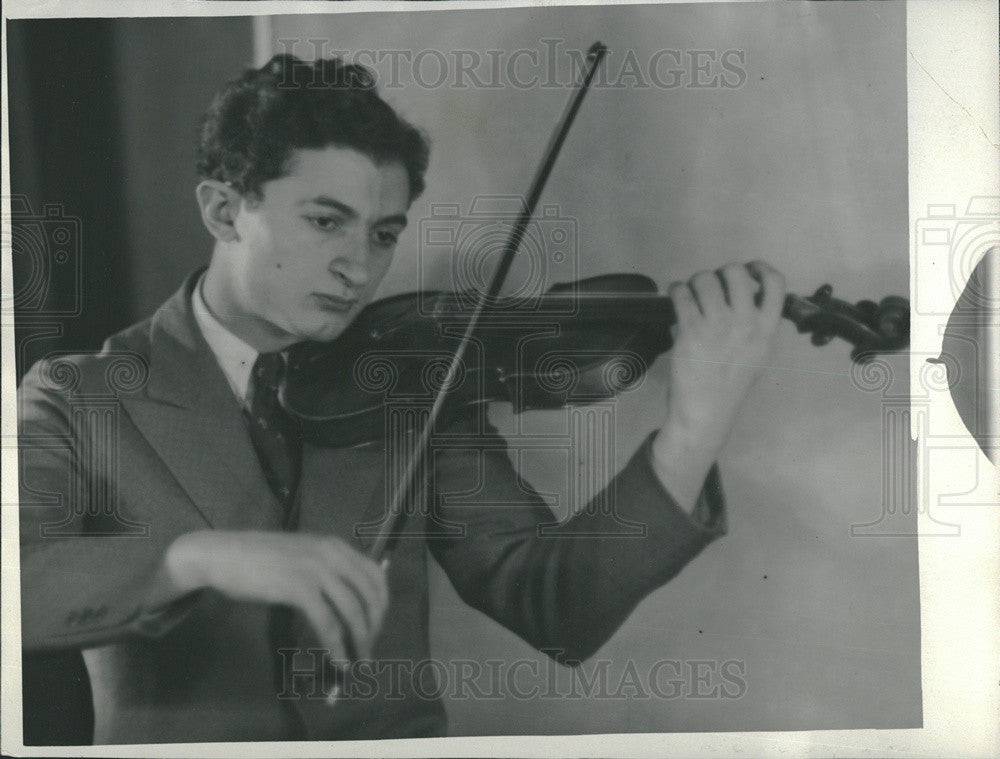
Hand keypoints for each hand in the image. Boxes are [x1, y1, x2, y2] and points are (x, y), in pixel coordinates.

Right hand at [162, 530, 388, 662]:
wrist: (223, 554)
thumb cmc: (259, 558)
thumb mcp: (302, 555)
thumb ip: (326, 570)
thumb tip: (347, 601)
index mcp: (335, 546)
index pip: (376, 575)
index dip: (382, 605)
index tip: (376, 626)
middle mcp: (332, 555)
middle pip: (369, 596)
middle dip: (374, 627)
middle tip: (368, 650)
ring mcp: (316, 570)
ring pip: (353, 612)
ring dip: (360, 641)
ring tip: (358, 662)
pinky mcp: (299, 589)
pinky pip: (328, 623)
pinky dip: (337, 646)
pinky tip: (338, 660)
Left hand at [651, 261, 784, 509]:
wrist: (706, 411)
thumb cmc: (730, 384)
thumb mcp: (757, 355)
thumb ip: (756, 327)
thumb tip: (744, 297)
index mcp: (766, 331)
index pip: (776, 285)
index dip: (761, 269)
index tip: (749, 270)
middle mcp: (745, 324)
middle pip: (736, 273)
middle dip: (721, 273)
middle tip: (712, 285)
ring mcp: (717, 326)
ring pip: (705, 279)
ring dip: (695, 282)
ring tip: (690, 293)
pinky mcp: (691, 330)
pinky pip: (682, 294)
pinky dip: (677, 290)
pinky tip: (677, 297)